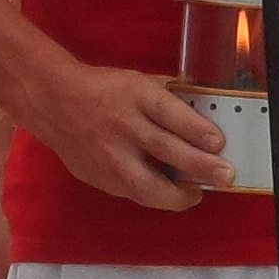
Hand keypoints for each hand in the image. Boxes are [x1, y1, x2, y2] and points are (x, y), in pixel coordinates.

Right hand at [28, 63, 226, 213]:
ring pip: (148, 184)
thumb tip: (202, 123)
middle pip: (166, 150)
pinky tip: (167, 193)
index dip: (198, 130)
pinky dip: (153, 195)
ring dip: (178, 194)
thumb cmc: (104, 90)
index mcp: (135, 95)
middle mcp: (122, 125)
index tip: (218, 143)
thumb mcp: (138, 84)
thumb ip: (167, 102)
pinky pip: (132, 192)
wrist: (54, 102)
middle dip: (200, 167)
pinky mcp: (99, 176)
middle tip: (224, 175)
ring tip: (196, 194)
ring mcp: (109, 155)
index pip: (171, 114)